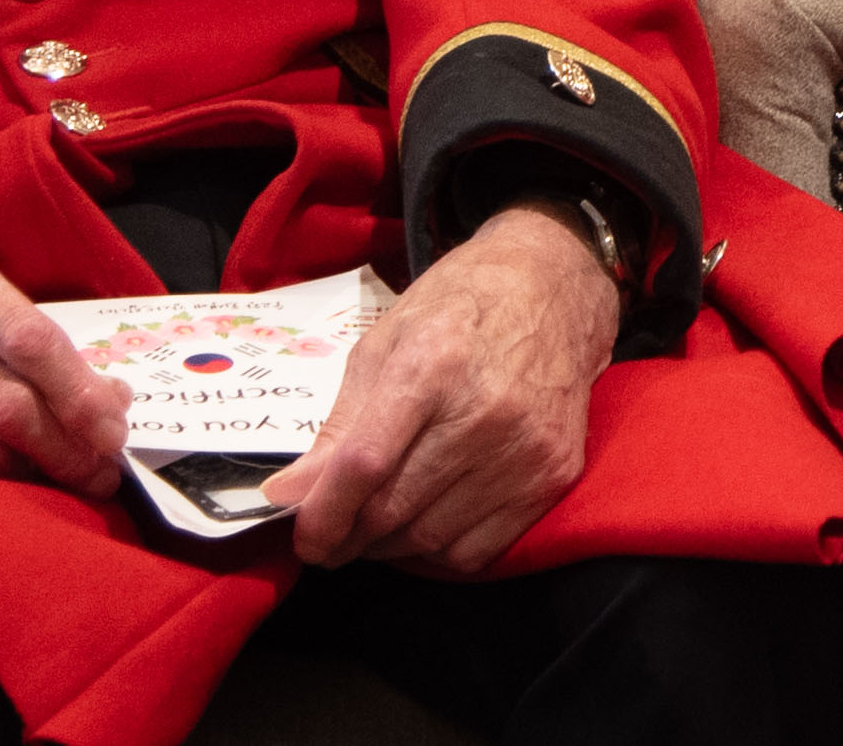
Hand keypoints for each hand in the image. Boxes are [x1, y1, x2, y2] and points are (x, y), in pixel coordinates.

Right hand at [0, 236, 126, 490]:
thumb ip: (25, 335)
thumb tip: (109, 395)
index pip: (31, 339)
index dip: (81, 390)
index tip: (116, 424)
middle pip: (10, 405)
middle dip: (70, 446)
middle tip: (105, 471)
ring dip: (34, 475)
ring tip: (70, 482)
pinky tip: (8, 492)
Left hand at [261, 202, 619, 570]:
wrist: (554, 290)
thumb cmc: (459, 309)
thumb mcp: (386, 344)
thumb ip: (339, 425)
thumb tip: (288, 496)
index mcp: (432, 363)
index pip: (364, 465)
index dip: (323, 514)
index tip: (304, 537)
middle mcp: (485, 410)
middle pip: (391, 510)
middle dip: (347, 536)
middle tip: (334, 534)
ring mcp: (526, 447)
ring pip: (429, 539)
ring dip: (389, 545)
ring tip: (378, 522)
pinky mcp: (554, 473)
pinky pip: (476, 551)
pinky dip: (438, 551)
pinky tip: (428, 520)